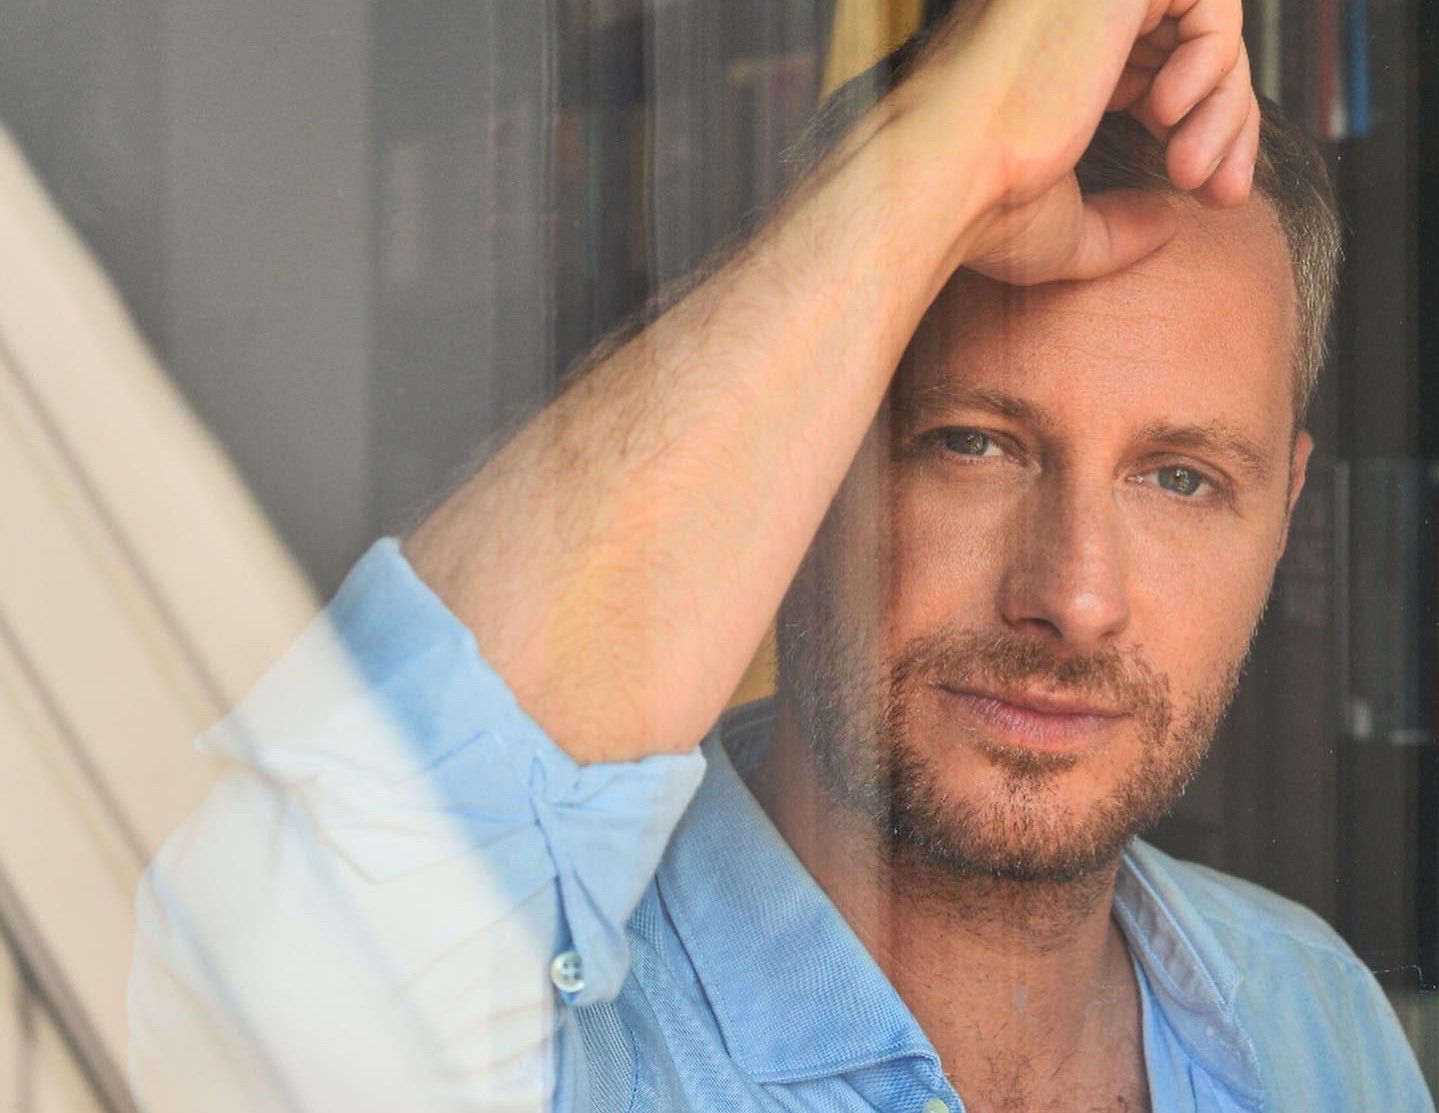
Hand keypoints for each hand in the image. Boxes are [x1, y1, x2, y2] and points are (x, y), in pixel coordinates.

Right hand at [907, 0, 1258, 283]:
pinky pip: (1210, 3)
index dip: (1204, 127)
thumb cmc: (981, 214)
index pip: (1158, 68)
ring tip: (1191, 173)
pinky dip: (1211, 64)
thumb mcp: (1062, 230)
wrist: (943, 182)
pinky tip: (1170, 117)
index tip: (1212, 196)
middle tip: (1225, 196)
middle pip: (1191, 45)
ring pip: (1208, 26)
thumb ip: (1118, 226)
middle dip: (1227, 121)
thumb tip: (1169, 226)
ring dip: (1223, 107)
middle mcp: (1071, 18)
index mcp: (1054, 59)